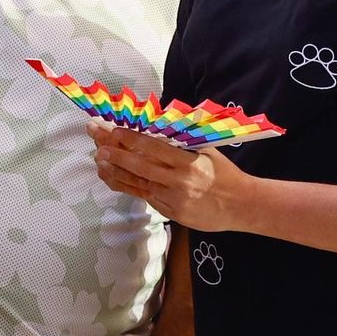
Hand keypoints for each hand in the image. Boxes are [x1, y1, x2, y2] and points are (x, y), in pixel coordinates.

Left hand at [88, 122, 248, 232]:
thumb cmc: (224, 173)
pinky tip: (111, 178)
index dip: (131, 139)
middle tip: (96, 141)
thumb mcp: (208, 149)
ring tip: (98, 161)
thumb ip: (183, 140)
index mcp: (189, 162)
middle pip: (140, 166)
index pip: (154, 148)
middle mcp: (179, 181)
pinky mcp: (170, 213)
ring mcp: (173, 199)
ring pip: (138, 183)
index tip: (113, 130)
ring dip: (115, 171)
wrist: (241, 206)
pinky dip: (126, 186)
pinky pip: (144, 196)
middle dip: (115, 153)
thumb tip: (157, 123)